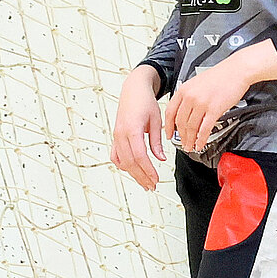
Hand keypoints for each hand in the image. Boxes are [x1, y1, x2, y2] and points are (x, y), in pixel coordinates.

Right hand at [110, 66, 166, 190]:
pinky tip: (131, 171)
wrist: (133, 90)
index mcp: (132, 129)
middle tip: (152, 186)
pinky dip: (123, 165)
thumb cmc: (144, 101)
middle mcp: (121, 134)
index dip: (148, 170)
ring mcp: (116, 136)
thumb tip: (160, 158)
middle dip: (142, 177)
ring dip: (134, 174)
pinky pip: (116, 155)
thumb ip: (156, 141)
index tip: (156, 179)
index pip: (139, 156)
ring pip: (123, 162)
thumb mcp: (156, 120)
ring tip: (144, 182)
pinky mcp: (116, 137)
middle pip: (130, 162)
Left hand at [165, 60, 252, 154]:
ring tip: (190, 146)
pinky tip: (200, 143)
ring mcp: (201, 103)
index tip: (168, 134)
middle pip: (180, 122)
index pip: (170, 112)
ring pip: (191, 127)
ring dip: (190, 140)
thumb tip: (184, 111)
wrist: (236, 70)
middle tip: (182, 143)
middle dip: (180, 136)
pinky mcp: (214, 109)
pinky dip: (201, 139)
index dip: (168, 126)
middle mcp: (190, 96)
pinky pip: (204, 128)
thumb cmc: (220, 76)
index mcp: (184, 90)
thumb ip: (189, 96)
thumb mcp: (197, 83)